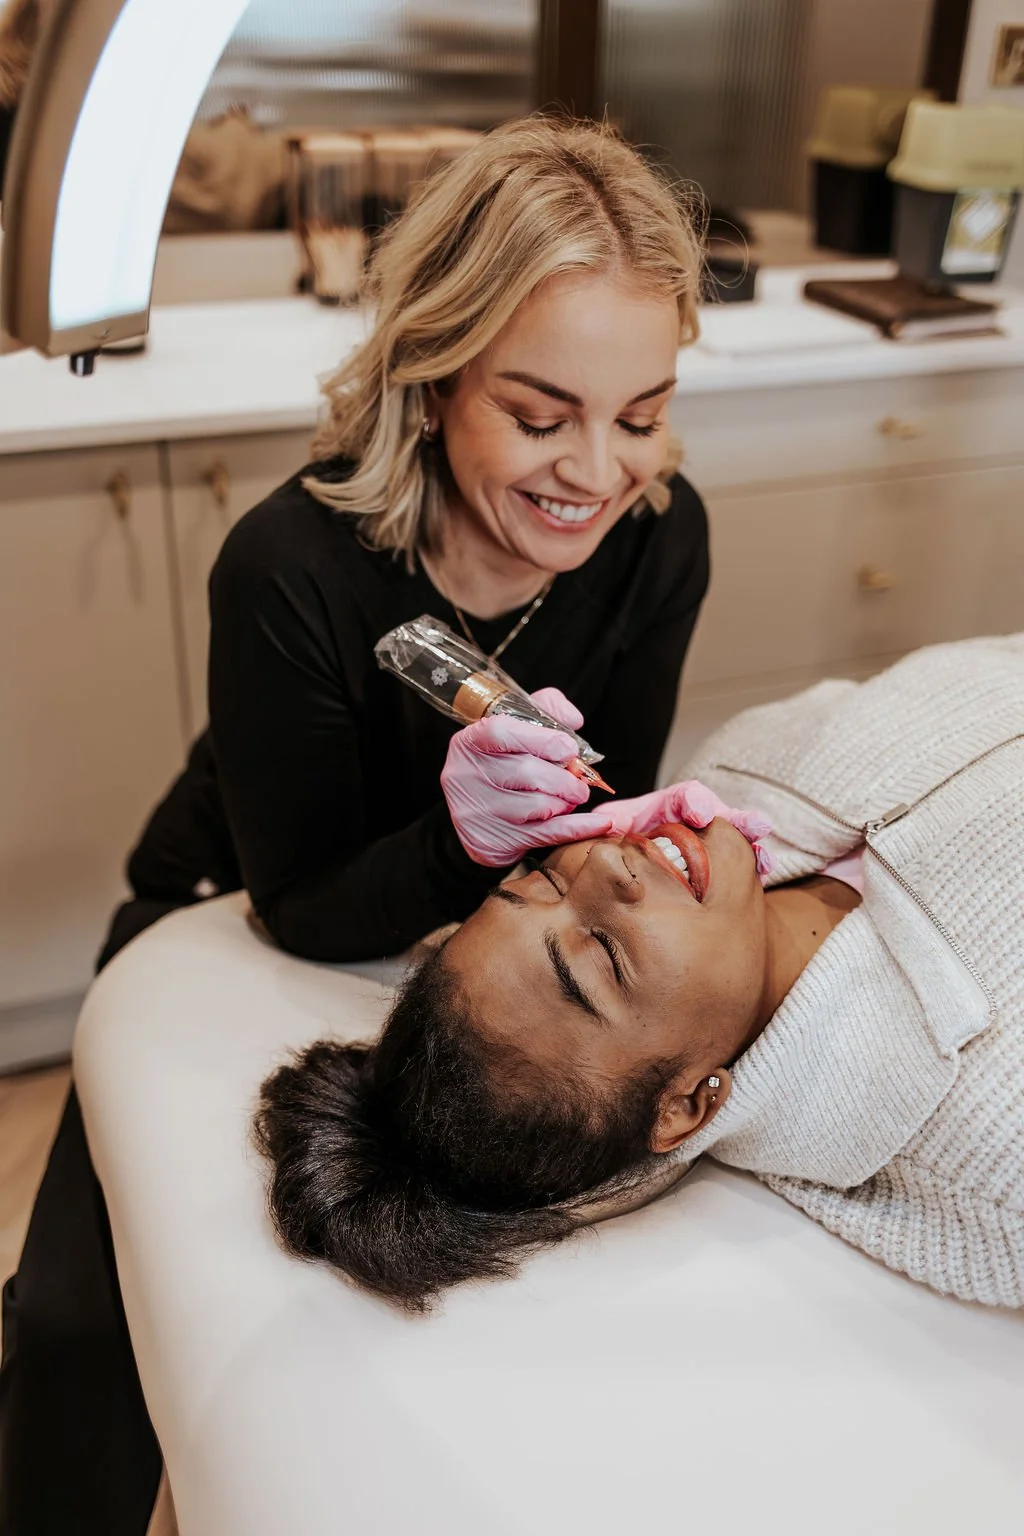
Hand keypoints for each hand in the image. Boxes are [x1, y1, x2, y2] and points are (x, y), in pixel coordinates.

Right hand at [441, 687, 612, 867]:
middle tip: (579, 784)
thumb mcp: (517, 726)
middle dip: (565, 779)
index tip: (568, 750)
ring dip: (565, 802)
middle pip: (527, 772)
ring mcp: (475, 812)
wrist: (477, 814)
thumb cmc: (503, 763)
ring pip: (538, 806)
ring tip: (569, 799)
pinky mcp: (491, 842)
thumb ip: (546, 710)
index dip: (543, 740)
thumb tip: (574, 720)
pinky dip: (579, 827)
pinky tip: (601, 823)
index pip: (502, 732)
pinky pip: (546, 834)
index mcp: (469, 742)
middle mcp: (465, 776)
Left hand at [599, 780, 774, 879]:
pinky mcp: (726, 860)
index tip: (699, 813)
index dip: (694, 802)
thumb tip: (607, 823)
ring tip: (765, 847)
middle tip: (754, 826)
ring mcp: (714, 839)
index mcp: (672, 807)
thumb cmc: (627, 840)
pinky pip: (745, 858)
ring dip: (751, 838)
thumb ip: (611, 821)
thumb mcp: (615, 827)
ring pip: (738, 834)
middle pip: (721, 814)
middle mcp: (698, 819)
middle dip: (737, 819)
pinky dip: (757, 861)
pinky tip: (764, 866)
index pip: (685, 797)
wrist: (638, 871)